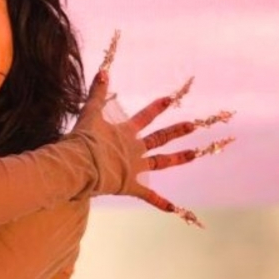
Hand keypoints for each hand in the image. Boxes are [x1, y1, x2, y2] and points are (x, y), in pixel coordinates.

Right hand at [76, 31, 234, 226]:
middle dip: (180, 130)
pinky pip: (150, 195)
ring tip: (198, 152)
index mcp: (126, 132)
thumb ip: (97, 93)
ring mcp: (137, 167)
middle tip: (196, 124)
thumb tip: (103, 70)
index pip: (147, 116)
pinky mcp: (132, 185)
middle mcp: (136, 148)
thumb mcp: (89, 114)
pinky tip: (177, 209)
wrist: (81, 164)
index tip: (172, 98)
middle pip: (162, 137)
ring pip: (163, 161)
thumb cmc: (82, 140)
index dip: (159, 106)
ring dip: (181, 157)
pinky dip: (162, 203)